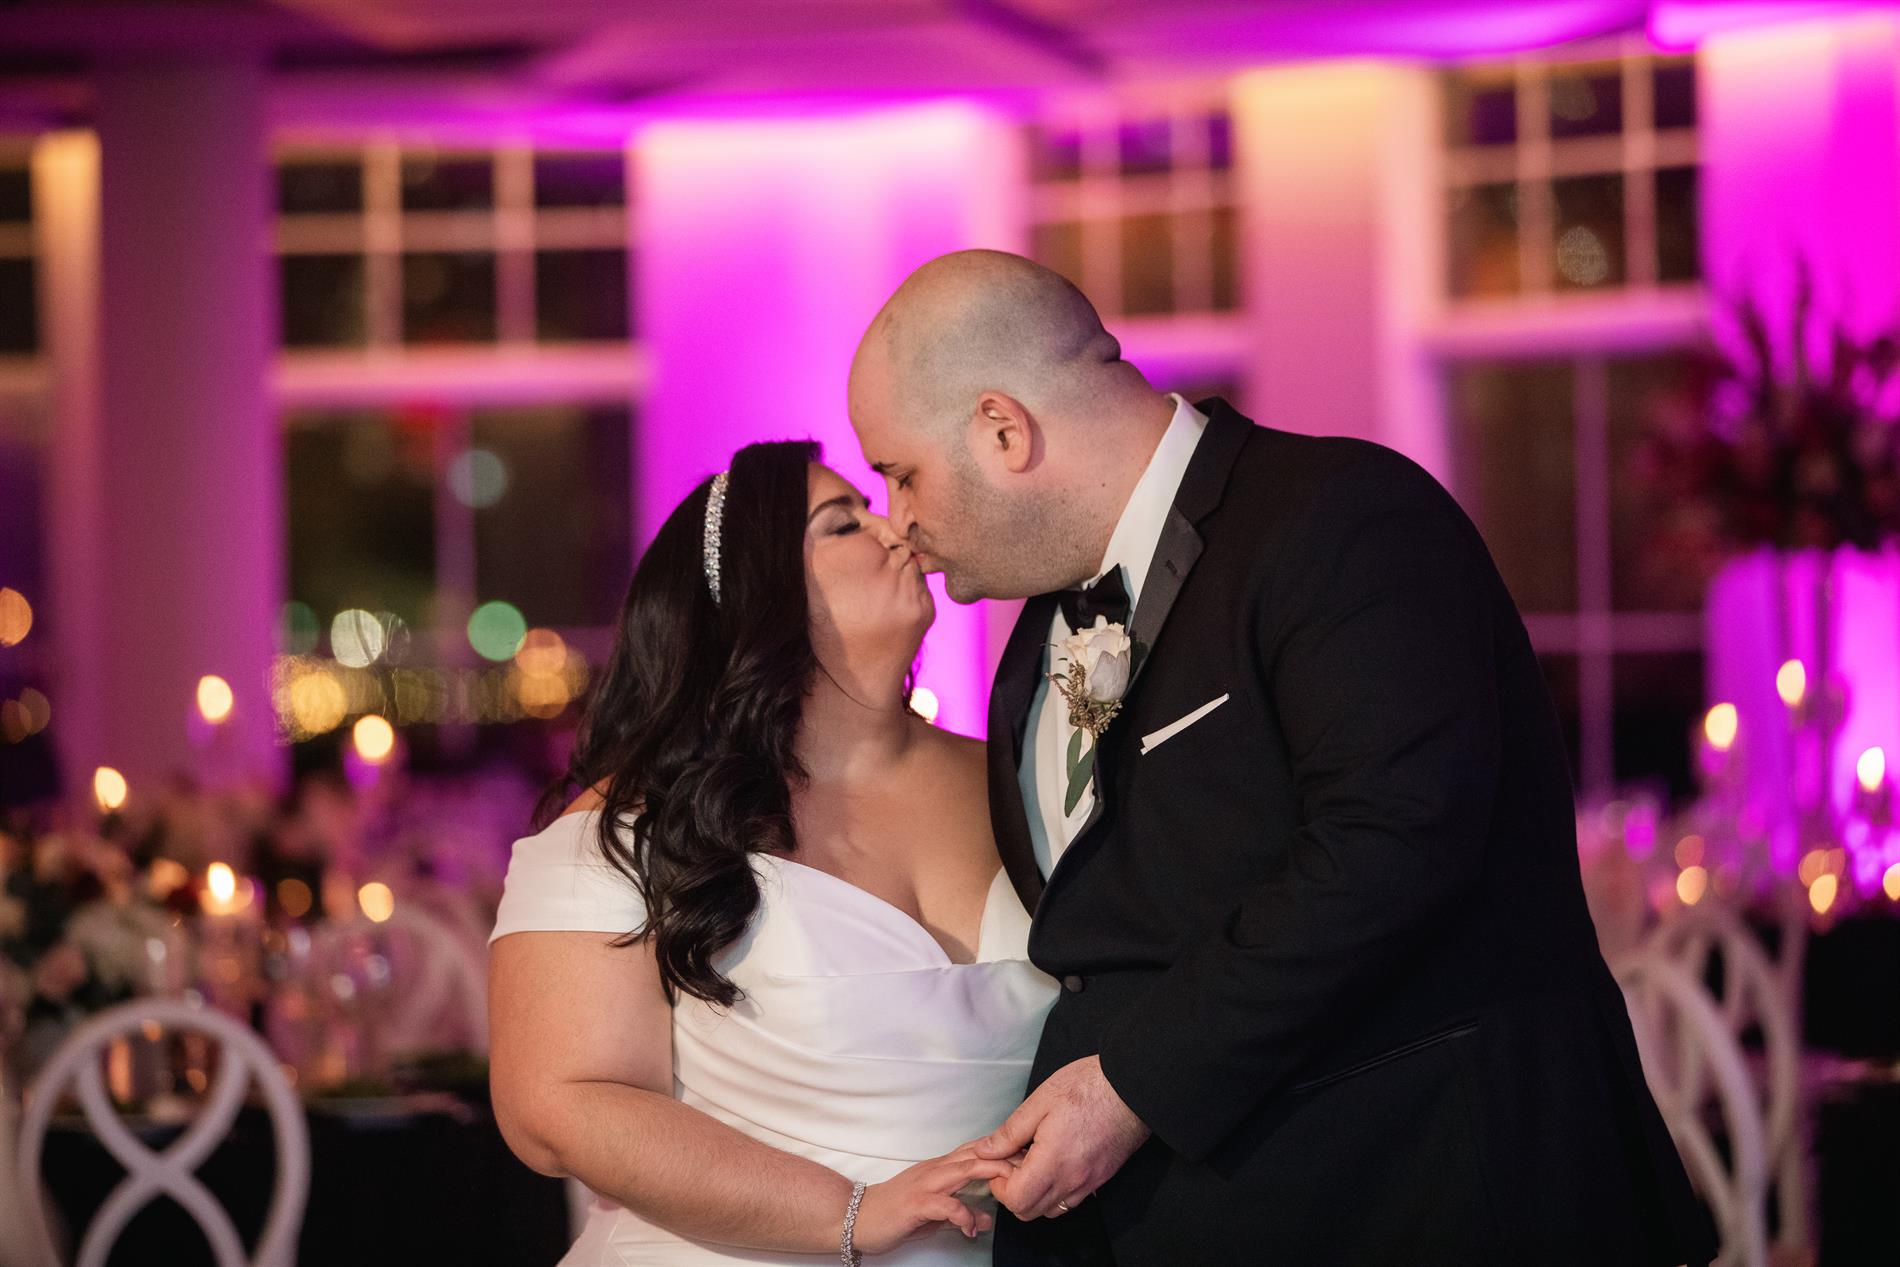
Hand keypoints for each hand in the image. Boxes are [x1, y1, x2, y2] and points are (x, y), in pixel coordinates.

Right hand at [850, 1143, 1017, 1253]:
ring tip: (1011, 1185)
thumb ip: (961, 1212)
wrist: (856, 1217)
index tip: (1027, 1157)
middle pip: (976, 1154)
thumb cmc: (894, 1213)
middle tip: (1032, 1164)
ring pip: (963, 1170)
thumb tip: (987, 1219)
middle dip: (1006, 1157)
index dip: (1003, 1150)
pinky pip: (944, 1205)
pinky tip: (972, 1227)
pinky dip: (962, 1214)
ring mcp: (925, 1184)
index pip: (976, 1151)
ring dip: (990, 1174)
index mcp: (940, 1168)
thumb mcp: (934, 1215)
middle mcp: (935, 1169)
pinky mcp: (915, 1203)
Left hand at [974, 1055, 1149, 1219]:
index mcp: (1054, 1161)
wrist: (1131, 1087)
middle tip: (1011, 1161)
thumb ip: (1010, 1131)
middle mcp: (1073, 1180)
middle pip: (1030, 1212)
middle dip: (1013, 1192)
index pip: (1016, 1200)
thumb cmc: (1090, 1087)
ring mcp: (1089, 1182)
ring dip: (1034, 1193)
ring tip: (1033, 1161)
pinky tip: (1053, 1163)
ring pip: (1051, 1210)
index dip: (999, 1186)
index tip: (998, 1163)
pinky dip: (1055, 1191)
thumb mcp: (1040, 1100)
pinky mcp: (1101, 1177)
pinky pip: (1071, 1200)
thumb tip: (986, 1149)